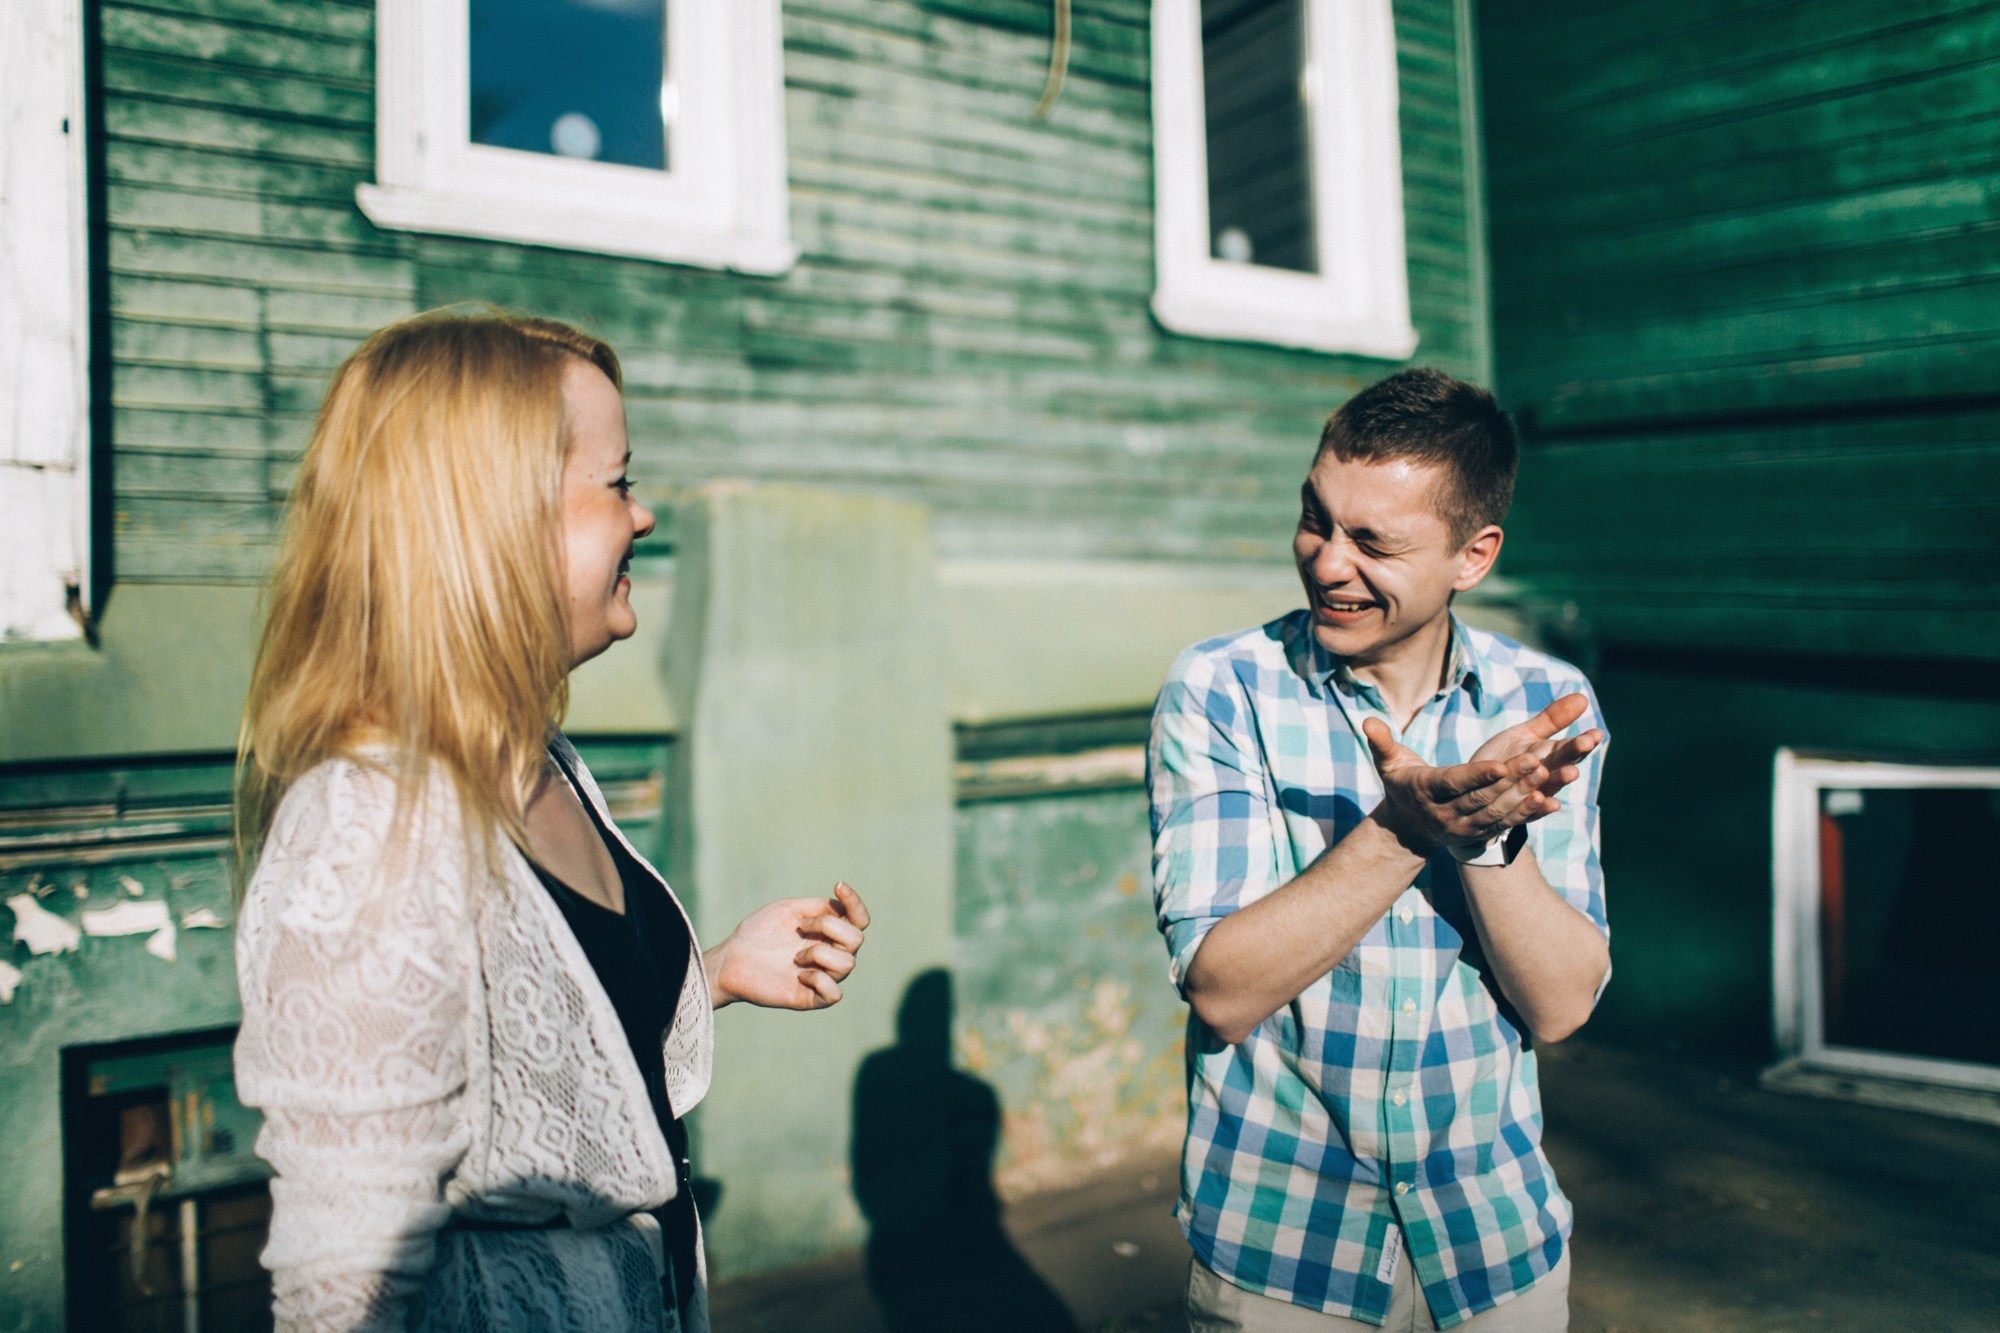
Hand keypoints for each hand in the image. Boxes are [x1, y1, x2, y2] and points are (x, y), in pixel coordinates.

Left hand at [707, 882, 870, 1010]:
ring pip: (847, 964)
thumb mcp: (789, 909)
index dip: (856, 903)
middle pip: (856, 939)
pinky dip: (820, 979)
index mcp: (828, 933)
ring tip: (795, 957)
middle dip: (828, 926)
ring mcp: (822, 977)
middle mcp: (831, 955)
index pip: (859, 920)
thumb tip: (843, 908)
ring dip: (819, 952)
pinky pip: (834, 993)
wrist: (731, 959)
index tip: (838, 885)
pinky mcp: (811, 999)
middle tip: (799, 926)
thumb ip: (819, 906)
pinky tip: (799, 975)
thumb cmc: (758, 932)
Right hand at [1362, 693, 1599, 854]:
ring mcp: (1464, 828)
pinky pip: (1508, 824)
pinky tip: (1553, 801)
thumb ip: (1381, 742)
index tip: (1500, 763)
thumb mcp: (1388, 763)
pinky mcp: (1481, 834)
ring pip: (1499, 812)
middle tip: (1537, 760)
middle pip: (1482, 797)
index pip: (1454, 783)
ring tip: (1549, 774)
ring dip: (1524, 795)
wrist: (1409, 828)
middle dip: (1510, 780)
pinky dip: (1530, 813)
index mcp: (1425, 792)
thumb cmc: (1401, 784)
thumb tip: (1368, 721)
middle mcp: (1446, 814)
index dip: (1477, 775)